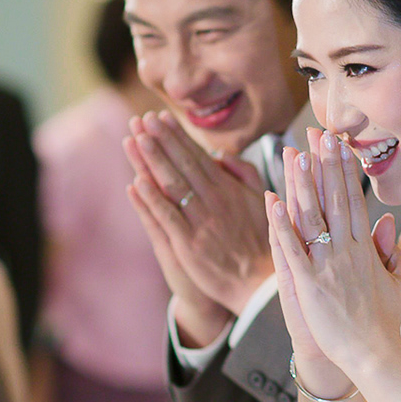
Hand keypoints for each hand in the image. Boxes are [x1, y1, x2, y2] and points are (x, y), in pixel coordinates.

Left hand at [125, 114, 273, 314]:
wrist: (262, 283)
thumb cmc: (263, 241)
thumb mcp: (263, 200)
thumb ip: (245, 174)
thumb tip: (222, 155)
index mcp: (229, 190)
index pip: (200, 157)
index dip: (179, 137)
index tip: (162, 119)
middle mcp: (214, 201)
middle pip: (184, 165)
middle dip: (163, 140)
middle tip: (145, 120)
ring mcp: (200, 222)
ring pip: (173, 185)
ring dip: (154, 161)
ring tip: (138, 139)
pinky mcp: (189, 245)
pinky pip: (167, 217)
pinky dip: (152, 199)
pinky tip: (137, 182)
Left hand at [267, 128, 400, 381]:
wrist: (376, 355)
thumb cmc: (386, 323)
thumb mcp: (399, 282)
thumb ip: (391, 250)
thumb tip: (387, 221)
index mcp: (366, 249)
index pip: (353, 199)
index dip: (343, 170)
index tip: (336, 144)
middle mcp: (347, 251)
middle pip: (333, 198)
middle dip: (325, 164)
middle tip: (318, 132)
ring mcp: (327, 266)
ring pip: (312, 217)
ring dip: (302, 184)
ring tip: (294, 154)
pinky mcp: (309, 285)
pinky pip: (292, 250)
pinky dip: (280, 226)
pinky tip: (271, 202)